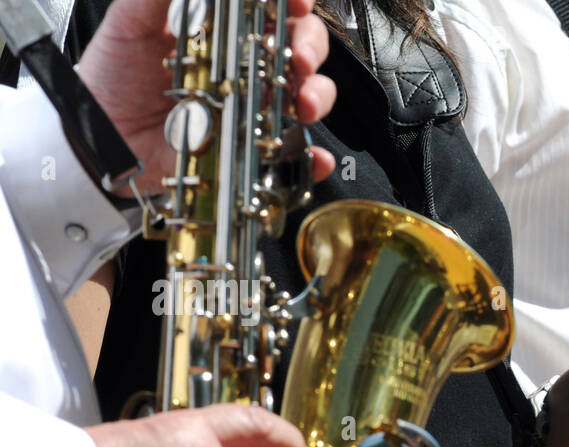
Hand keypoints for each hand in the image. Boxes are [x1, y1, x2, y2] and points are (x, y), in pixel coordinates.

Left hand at [77, 0, 337, 192]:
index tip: (296, 1)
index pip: (273, 9)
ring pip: (308, 96)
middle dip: (310, 48)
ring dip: (317, 96)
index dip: (293, 3)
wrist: (100, 138)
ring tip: (302, 103)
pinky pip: (295, 154)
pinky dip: (314, 158)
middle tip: (298, 58)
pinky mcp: (251, 148)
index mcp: (223, 31)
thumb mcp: (130, 22)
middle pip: (301, 49)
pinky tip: (311, 154)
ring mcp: (251, 108)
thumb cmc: (111, 79)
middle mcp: (245, 68)